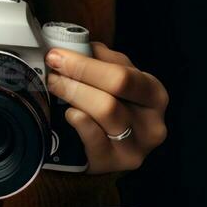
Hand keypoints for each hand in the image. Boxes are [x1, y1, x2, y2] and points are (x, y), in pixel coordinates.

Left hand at [44, 42, 167, 174]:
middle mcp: (152, 121)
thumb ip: (102, 61)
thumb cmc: (113, 109)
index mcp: (153, 93)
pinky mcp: (117, 163)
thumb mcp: (116, 81)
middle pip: (115, 89)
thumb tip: (75, 43)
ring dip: (74, 92)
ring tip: (55, 86)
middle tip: (53, 68)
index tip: (58, 54)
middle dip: (78, 73)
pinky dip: (79, 121)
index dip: (86, 62)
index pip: (122, 73)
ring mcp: (136, 146)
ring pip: (105, 110)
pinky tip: (69, 114)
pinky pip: (95, 138)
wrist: (110, 150)